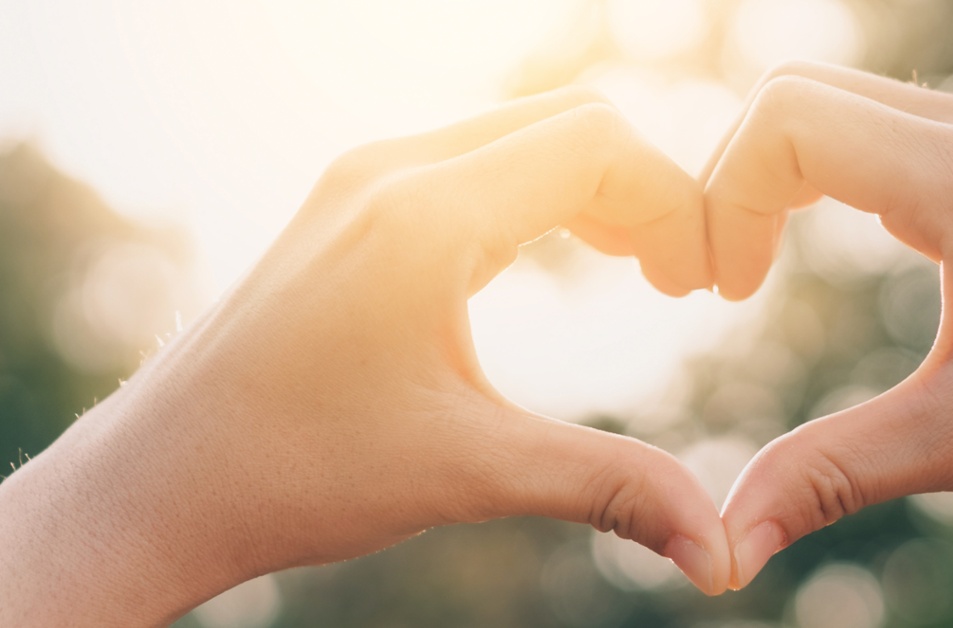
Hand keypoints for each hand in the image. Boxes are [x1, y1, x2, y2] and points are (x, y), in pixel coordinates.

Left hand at [0, 88, 731, 625]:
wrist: (161, 483)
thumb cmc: (297, 473)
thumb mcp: (471, 474)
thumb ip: (610, 490)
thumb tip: (722, 553)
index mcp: (424, 214)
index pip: (599, 144)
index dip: (677, 202)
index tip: (704, 288)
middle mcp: (391, 170)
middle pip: (572, 120)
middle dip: (648, 189)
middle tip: (684, 280)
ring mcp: (365, 180)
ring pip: (524, 133)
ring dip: (599, 188)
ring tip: (644, 269)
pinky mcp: (354, 205)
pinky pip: (480, 160)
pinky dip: (545, 193)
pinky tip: (569, 257)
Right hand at [706, 62, 952, 625]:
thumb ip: (832, 475)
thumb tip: (722, 549)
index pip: (786, 122)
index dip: (721, 198)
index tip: (721, 295)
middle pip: (802, 96)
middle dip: (736, 179)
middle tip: (723, 282)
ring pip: (852, 106)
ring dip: (787, 173)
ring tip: (759, 270)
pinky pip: (902, 131)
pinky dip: (843, 173)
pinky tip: (855, 249)